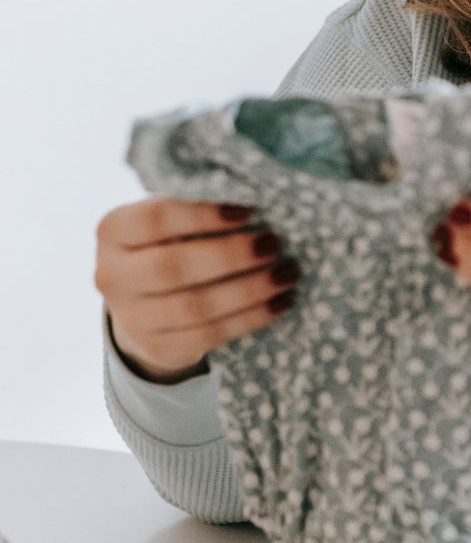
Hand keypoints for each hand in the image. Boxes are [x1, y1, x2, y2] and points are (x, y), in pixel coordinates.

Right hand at [95, 198, 301, 382]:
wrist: (148, 304)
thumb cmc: (172, 243)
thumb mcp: (174, 219)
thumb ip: (200, 203)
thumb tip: (257, 193)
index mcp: (112, 230)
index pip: (155, 218)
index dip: (203, 215)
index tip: (249, 210)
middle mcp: (111, 275)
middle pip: (174, 267)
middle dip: (232, 256)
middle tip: (274, 244)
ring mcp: (130, 318)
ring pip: (195, 307)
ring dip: (249, 291)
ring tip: (287, 275)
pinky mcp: (158, 348)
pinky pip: (209, 335)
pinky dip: (250, 319)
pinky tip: (280, 303)